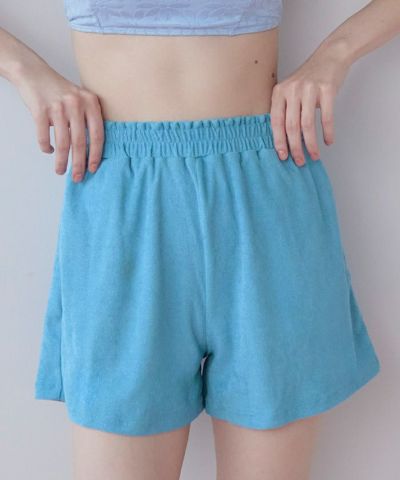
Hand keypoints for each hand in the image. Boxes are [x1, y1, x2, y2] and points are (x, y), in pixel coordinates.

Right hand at [14, 59, 103, 181]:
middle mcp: (76, 103)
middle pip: (80, 142)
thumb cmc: (60, 91)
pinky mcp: (40, 109)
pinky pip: (44, 136)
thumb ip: (89, 119)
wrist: (34, 73)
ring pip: (62, 142)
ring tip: (60, 171)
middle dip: (79, 164)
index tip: (93, 169)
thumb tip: (93, 151)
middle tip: (78, 178)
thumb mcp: (81, 100)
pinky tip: (49, 151)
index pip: (98, 135)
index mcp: (91, 102)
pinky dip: (46, 147)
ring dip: (61, 161)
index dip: (96, 155)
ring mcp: (58, 106)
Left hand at [270, 46, 350, 166]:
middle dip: (295, 147)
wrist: (330, 56)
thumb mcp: (290, 90)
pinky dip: (327, 132)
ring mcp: (309, 89)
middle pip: (291, 126)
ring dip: (311, 144)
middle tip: (299, 161)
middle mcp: (292, 90)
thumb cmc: (309, 78)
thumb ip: (284, 110)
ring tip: (314, 156)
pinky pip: (326, 117)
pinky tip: (328, 141)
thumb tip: (283, 141)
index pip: (276, 122)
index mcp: (280, 92)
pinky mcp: (327, 89)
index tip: (282, 156)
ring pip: (307, 125)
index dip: (279, 141)